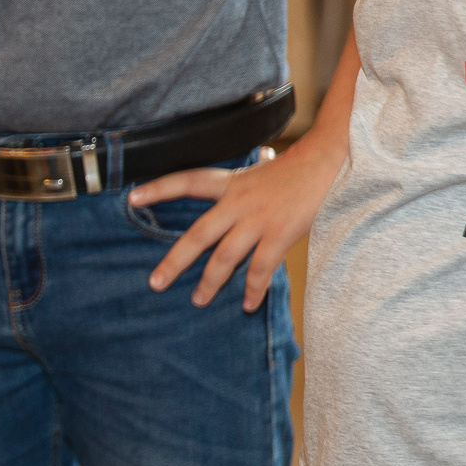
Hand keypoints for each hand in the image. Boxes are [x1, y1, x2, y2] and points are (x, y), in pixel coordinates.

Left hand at [133, 140, 337, 310]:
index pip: (187, 182)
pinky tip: (247, 304)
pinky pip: (261, 269)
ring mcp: (259, 220)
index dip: (159, 189)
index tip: (132, 198)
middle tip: (155, 283)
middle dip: (175, 261)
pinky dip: (253, 289)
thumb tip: (260, 161)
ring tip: (198, 300)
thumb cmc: (299, 167)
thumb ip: (250, 177)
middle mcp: (239, 203)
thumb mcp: (264, 169)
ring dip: (210, 282)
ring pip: (225, 257)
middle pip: (198, 235)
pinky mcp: (280, 235)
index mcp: (231, 184)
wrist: (333, 161)